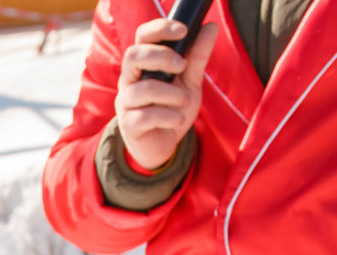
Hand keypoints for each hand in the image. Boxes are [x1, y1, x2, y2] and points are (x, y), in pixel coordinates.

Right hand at [115, 17, 220, 172]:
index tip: (184, 30)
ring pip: (144, 89)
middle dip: (161, 56)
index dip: (160, 29)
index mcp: (142, 65)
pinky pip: (147, 116)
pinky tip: (177, 120)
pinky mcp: (129, 125)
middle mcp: (129, 81)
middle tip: (182, 66)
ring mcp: (126, 103)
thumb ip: (197, 56)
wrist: (162, 145)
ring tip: (185, 101)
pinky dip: (169, 117)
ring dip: (172, 94)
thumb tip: (210, 27)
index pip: (143, 37)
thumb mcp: (189, 81)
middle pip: (134, 56)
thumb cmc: (171, 109)